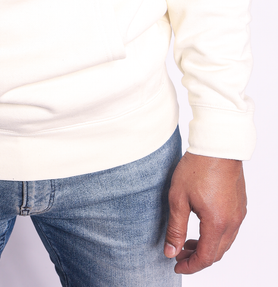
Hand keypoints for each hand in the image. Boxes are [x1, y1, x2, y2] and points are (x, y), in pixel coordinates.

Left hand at [164, 152, 246, 274]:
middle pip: (216, 253)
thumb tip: (171, 251)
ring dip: (207, 247)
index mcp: (216, 223)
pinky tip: (202, 226)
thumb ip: (175, 228)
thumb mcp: (178, 198)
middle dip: (197, 258)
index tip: (176, 265)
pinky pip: (230, 230)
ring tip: (187, 241)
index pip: (205, 258)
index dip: (190, 266)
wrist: (217, 145)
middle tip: (178, 254)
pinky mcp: (240, 205)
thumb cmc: (197, 167)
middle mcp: (232, 222)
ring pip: (225, 243)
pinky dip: (216, 235)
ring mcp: (238, 214)